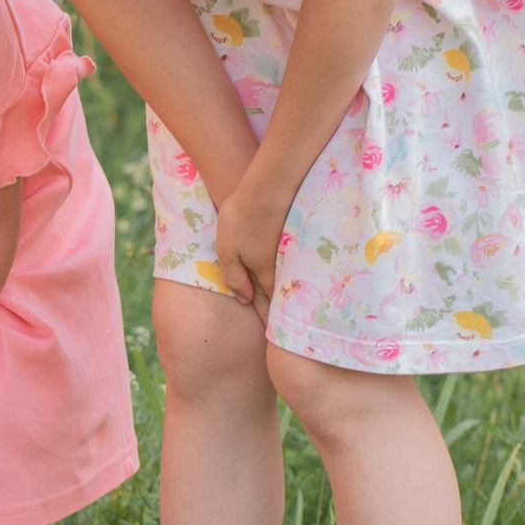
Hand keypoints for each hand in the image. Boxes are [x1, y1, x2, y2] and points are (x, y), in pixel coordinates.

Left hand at [212, 174, 287, 321]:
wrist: (269, 186)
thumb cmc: (242, 217)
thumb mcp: (227, 250)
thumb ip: (235, 277)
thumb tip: (243, 300)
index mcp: (265, 276)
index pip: (269, 308)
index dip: (271, 324)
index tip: (274, 338)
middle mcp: (283, 270)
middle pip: (283, 298)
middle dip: (283, 315)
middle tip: (286, 334)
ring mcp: (292, 256)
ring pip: (291, 283)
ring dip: (290, 296)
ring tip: (293, 312)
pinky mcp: (297, 242)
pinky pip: (295, 267)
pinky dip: (295, 276)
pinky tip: (296, 280)